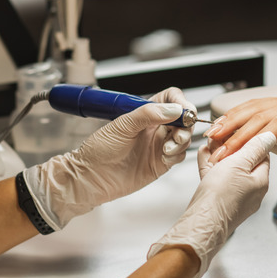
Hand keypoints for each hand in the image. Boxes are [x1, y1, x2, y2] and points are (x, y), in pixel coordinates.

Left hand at [23, 87, 196, 229]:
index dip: (180, 103)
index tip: (183, 111)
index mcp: (144, 113)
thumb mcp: (121, 126)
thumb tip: (173, 109)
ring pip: (184, 138)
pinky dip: (176, 155)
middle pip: (182, 119)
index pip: (170, 99)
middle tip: (178, 133)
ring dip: (181, 141)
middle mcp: (154, 127)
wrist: (91, 178)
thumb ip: (148, 115)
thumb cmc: (99, 150)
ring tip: (166, 148)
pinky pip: (178, 155)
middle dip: (185, 125)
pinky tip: (164, 157)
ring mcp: (158, 145)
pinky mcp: (160, 163)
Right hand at [148, 132, 275, 277]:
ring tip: (209, 146)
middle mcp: (251, 191)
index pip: (261, 154)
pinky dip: (211, 168)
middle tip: (219, 138)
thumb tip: (270, 137)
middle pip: (243, 161)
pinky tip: (204, 158)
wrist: (201, 223)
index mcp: (261, 181)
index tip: (236, 132)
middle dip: (230, 148)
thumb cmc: (220, 198)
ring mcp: (236, 197)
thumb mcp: (239, 164)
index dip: (248, 140)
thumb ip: (254, 148)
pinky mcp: (221, 201)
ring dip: (218, 157)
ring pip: (228, 170)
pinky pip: (218, 180)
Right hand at [206, 49, 276, 161]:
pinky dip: (237, 113)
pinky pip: (255, 106)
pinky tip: (226, 120)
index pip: (274, 125)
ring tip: (211, 135)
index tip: (237, 150)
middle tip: (215, 151)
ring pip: (250, 111)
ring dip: (229, 123)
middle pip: (255, 120)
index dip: (253, 139)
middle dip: (233, 136)